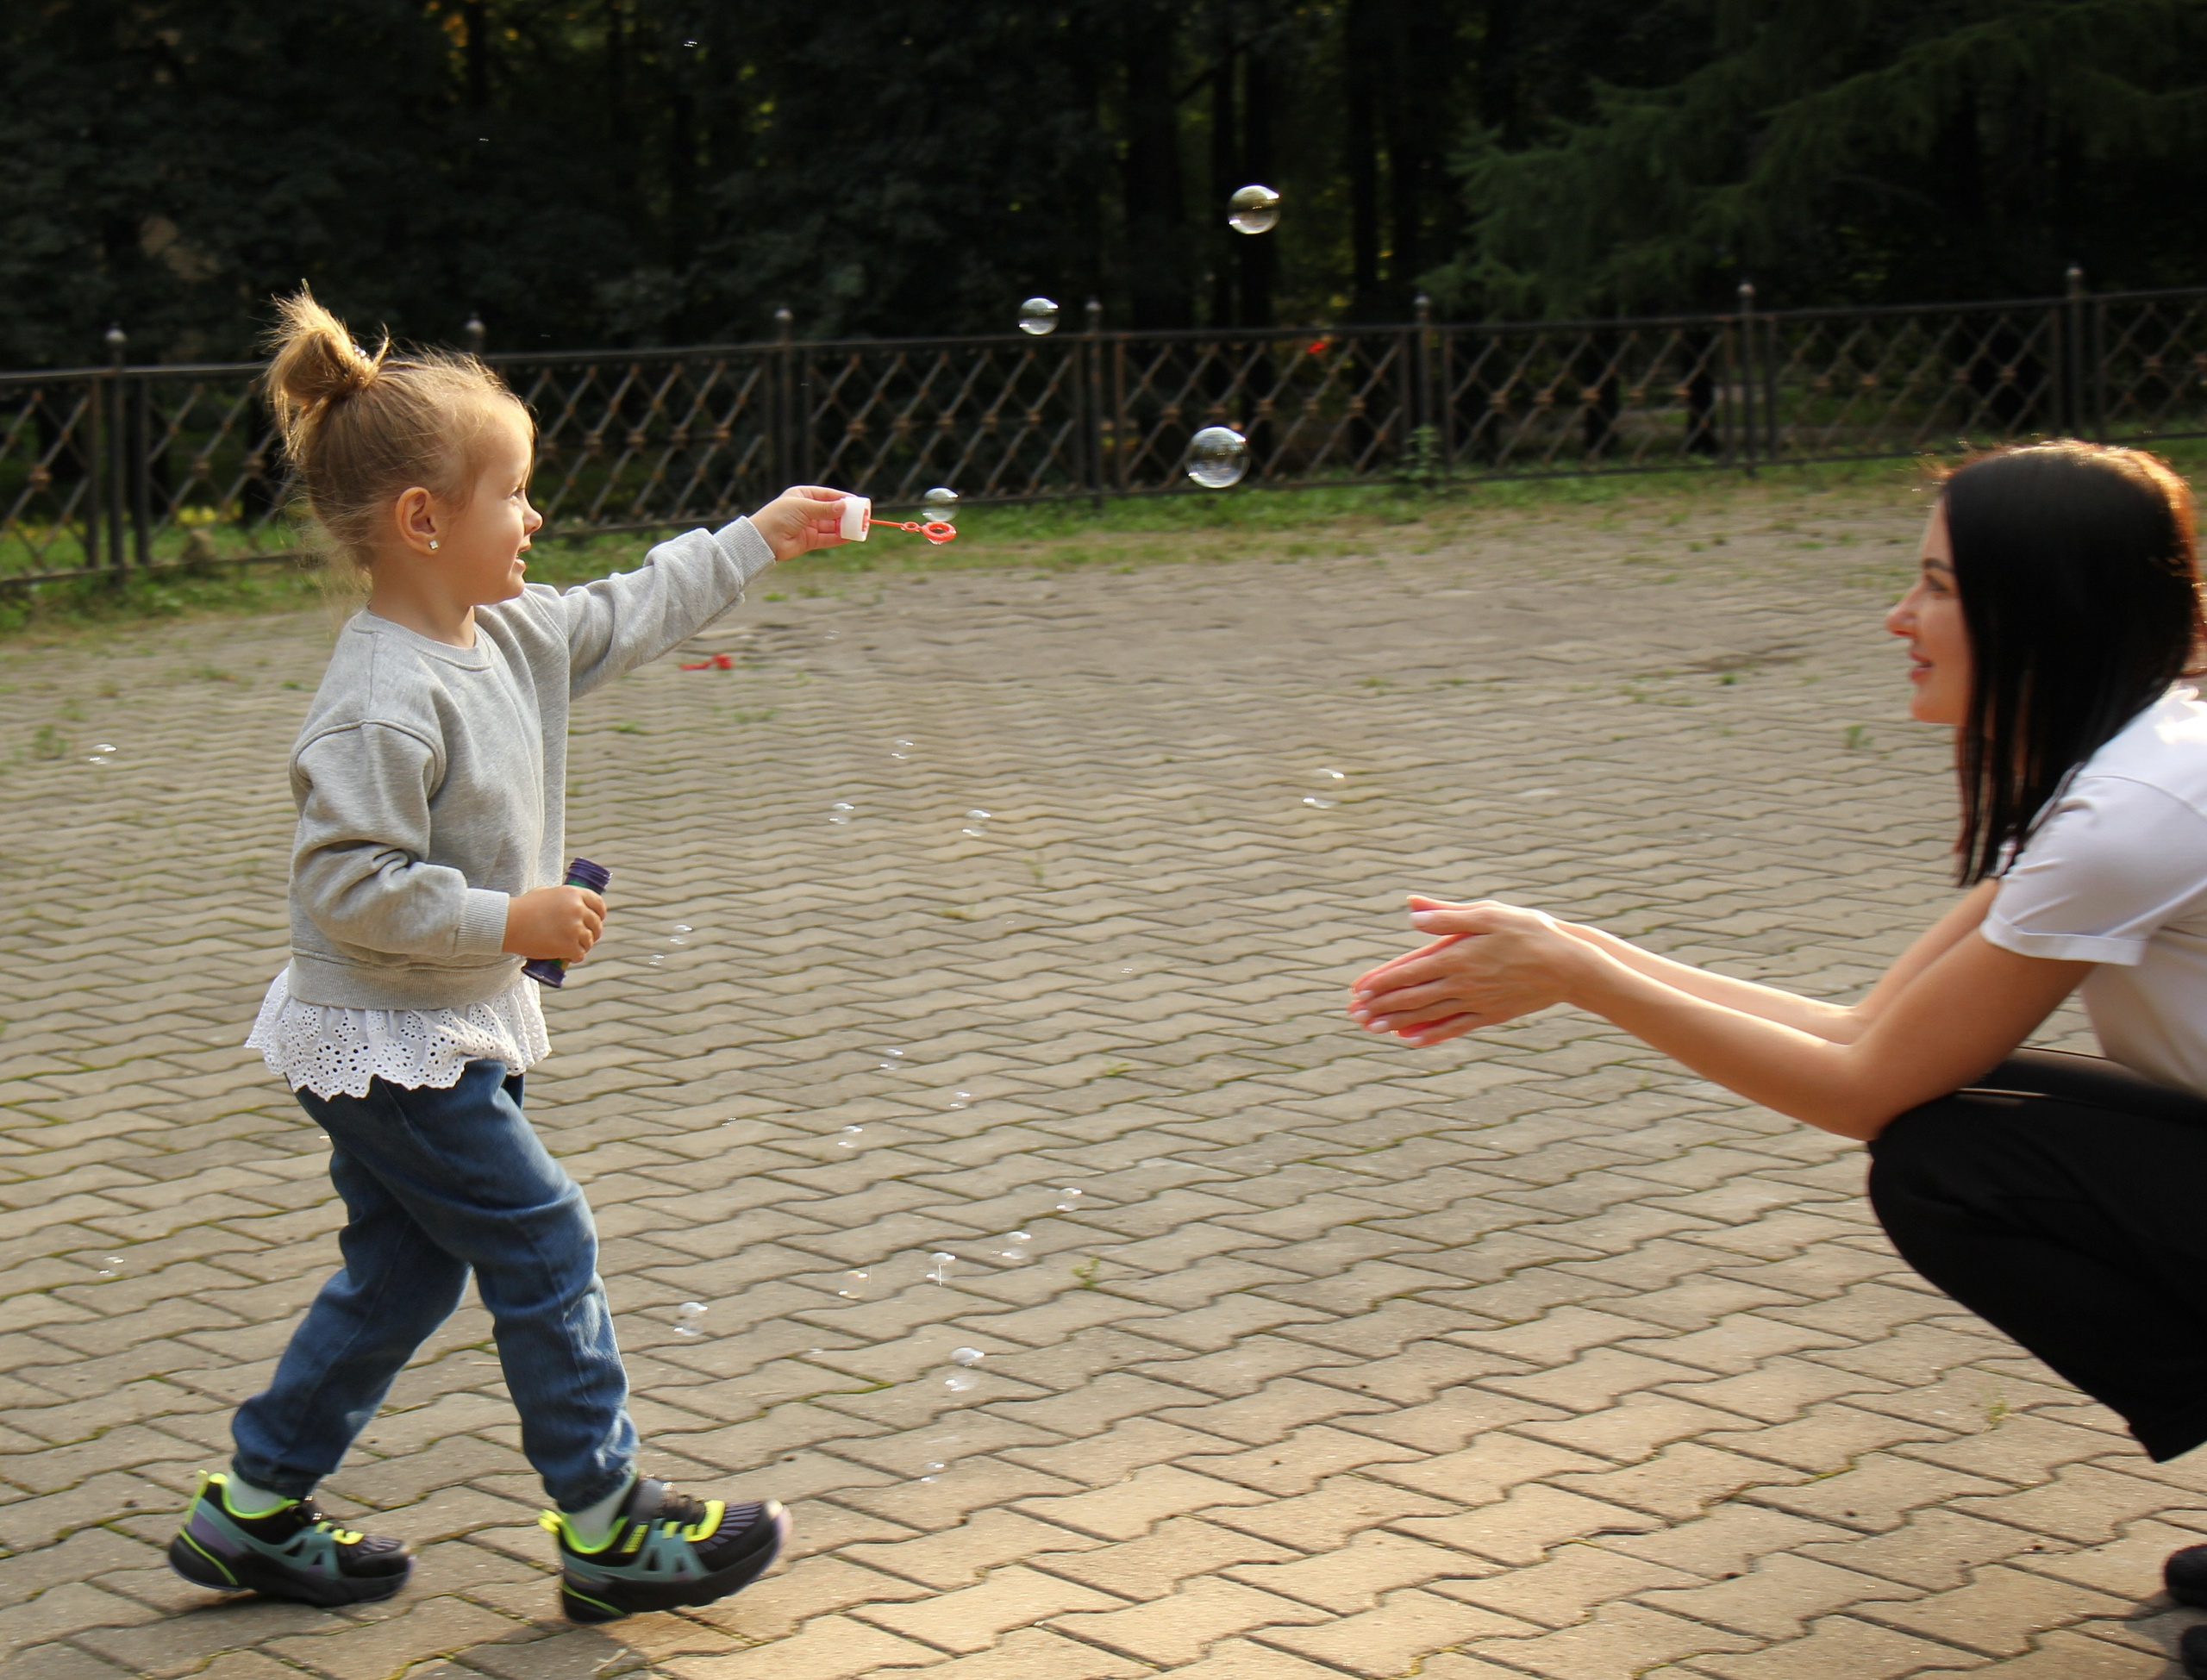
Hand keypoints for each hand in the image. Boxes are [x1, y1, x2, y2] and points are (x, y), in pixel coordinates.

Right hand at [502, 884, 605, 962]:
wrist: (508, 924)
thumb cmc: (523, 908)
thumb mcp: (545, 892)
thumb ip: (561, 896)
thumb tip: (572, 901)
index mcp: (574, 893)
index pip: (598, 904)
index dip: (600, 914)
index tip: (598, 920)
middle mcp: (578, 909)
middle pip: (596, 925)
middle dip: (593, 932)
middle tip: (586, 938)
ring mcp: (574, 928)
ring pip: (589, 941)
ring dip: (583, 946)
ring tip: (574, 948)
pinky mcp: (568, 946)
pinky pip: (580, 954)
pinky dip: (575, 957)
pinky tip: (569, 957)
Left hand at [751, 486, 851, 559]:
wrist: (763, 539)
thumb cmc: (779, 516)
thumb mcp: (803, 507)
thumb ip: (825, 509)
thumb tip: (844, 506)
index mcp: (802, 496)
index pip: (826, 495)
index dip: (842, 498)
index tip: (856, 501)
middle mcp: (806, 510)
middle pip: (831, 511)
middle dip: (845, 514)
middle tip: (861, 516)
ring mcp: (808, 526)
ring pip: (830, 526)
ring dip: (844, 526)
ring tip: (859, 527)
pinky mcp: (809, 541)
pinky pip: (827, 538)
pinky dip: (838, 538)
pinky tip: (849, 537)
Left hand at [1348, 896, 1585, 1046]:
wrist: (1569, 964)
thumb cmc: (1529, 931)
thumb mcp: (1488, 913)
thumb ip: (1448, 917)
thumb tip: (1412, 912)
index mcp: (1456, 956)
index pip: (1408, 971)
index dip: (1381, 981)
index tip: (1357, 990)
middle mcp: (1461, 983)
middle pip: (1412, 996)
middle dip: (1380, 1006)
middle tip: (1354, 1014)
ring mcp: (1475, 1002)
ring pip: (1428, 1014)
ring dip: (1397, 1021)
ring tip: (1372, 1028)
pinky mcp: (1490, 1014)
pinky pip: (1454, 1027)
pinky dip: (1431, 1034)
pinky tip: (1411, 1040)